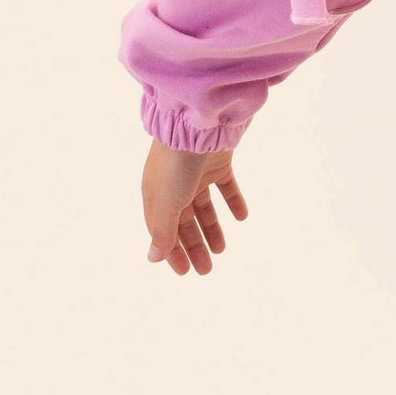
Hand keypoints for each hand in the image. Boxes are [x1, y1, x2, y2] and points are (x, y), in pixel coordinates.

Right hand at [141, 139, 247, 275]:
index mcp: (156, 195)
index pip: (162, 230)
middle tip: (205, 269)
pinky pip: (226, 186)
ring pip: (205, 207)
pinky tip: (242, 217)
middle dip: (194, 246)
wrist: (197, 123)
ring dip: (212, 228)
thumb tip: (153, 258)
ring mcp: (196, 173)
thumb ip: (162, 231)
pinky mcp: (218, 163)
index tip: (184, 271)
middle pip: (184, 222)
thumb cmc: (175, 163)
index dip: (172, 252)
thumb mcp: (165, 203)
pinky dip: (233, 201)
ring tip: (221, 249)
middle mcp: (174, 185)